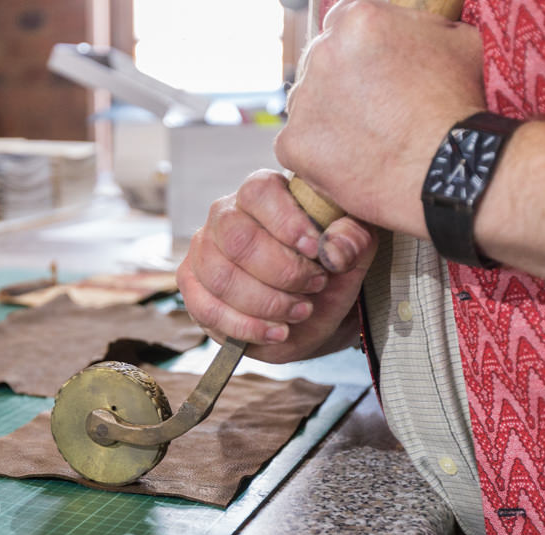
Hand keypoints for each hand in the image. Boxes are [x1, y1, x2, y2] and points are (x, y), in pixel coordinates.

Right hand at [176, 170, 376, 363]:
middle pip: (238, 240)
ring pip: (222, 278)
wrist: (310, 312)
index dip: (287, 222)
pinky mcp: (191, 287)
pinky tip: (277, 332)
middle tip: (314, 286)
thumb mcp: (353, 253)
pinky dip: (247, 327)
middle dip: (282, 272)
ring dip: (267, 303)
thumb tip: (333, 247)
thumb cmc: (327, 272)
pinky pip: (208, 309)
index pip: (258, 193)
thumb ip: (353, 239)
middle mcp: (224, 216)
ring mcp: (203, 252)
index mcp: (261, 194)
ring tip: (299, 312)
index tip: (315, 250)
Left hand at [276, 0, 485, 237]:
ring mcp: (303, 99)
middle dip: (341, 82)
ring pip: (306, 103)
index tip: (370, 72)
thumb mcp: (457, 41)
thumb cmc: (458, 106)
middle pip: (320, 62)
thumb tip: (411, 24)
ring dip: (327, 116)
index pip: (341, 24)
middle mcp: (322, 53)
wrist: (447, 169)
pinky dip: (317, 154)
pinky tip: (350, 162)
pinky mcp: (293, 142)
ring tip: (366, 139)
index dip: (357, 51)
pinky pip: (296, 144)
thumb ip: (419, 26)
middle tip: (372, 110)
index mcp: (357, 20)